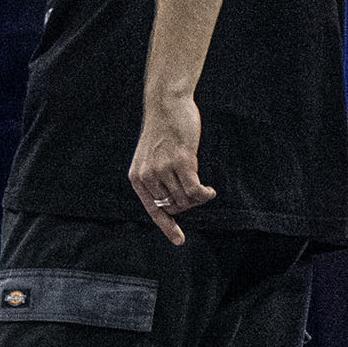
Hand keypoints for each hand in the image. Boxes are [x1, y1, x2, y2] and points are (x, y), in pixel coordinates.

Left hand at [129, 92, 211, 244]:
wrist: (166, 105)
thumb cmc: (163, 131)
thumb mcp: (152, 157)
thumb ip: (158, 179)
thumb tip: (176, 203)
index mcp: (137, 178)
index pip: (152, 210)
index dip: (167, 226)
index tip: (179, 241)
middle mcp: (147, 177)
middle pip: (174, 206)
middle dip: (188, 203)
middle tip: (196, 189)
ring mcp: (163, 170)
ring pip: (186, 200)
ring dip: (198, 197)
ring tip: (202, 184)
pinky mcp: (181, 163)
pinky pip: (195, 191)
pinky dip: (205, 195)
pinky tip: (210, 191)